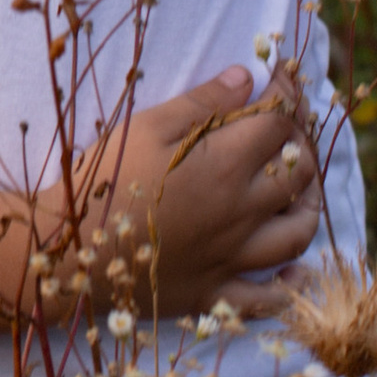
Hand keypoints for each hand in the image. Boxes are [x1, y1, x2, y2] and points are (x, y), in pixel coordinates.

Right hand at [61, 64, 321, 320]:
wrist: (67, 251)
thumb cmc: (102, 181)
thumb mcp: (145, 126)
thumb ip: (201, 103)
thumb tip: (247, 79)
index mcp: (224, 165)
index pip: (278, 122)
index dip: (287, 94)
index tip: (283, 77)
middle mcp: (241, 212)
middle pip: (298, 173)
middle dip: (301, 141)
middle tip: (288, 127)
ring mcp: (233, 258)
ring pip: (297, 233)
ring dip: (310, 205)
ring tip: (301, 189)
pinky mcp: (216, 294)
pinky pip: (269, 298)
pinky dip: (289, 285)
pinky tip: (294, 269)